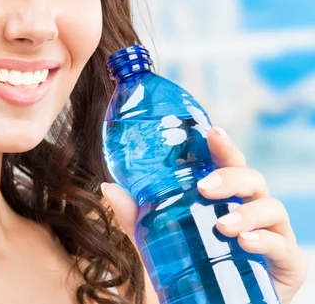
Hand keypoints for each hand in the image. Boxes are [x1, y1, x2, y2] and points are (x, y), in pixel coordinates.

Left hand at [101, 127, 309, 303]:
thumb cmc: (192, 265)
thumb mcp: (157, 239)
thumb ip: (136, 216)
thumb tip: (109, 187)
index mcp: (226, 198)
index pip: (229, 164)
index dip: (224, 146)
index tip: (212, 132)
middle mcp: (252, 210)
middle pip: (252, 180)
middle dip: (231, 177)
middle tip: (205, 187)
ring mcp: (273, 234)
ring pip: (271, 208)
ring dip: (247, 213)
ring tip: (222, 225)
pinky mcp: (288, 263)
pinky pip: (283, 246)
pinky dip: (265, 240)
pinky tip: (244, 242)